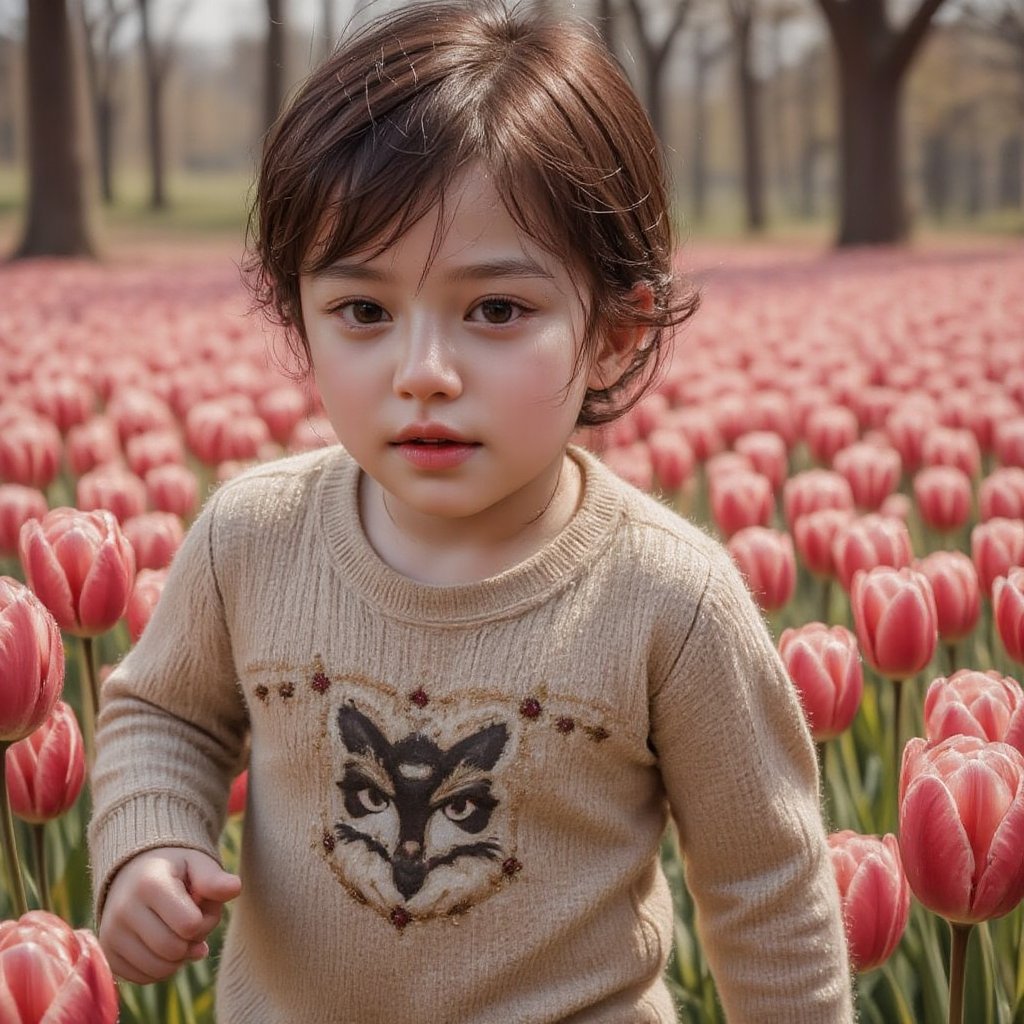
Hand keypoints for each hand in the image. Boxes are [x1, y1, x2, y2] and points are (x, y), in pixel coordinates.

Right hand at [98, 847, 241, 984]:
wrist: (134, 872)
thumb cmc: (174, 869)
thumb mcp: (197, 863)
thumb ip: (215, 878)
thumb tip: (234, 888)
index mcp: (149, 884)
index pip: (189, 925)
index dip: (205, 920)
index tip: (200, 904)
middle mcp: (124, 911)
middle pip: (174, 950)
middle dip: (193, 940)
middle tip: (192, 920)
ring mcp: (111, 935)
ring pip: (159, 969)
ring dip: (180, 957)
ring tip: (178, 931)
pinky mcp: (108, 954)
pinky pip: (144, 978)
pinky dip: (162, 967)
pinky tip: (164, 944)